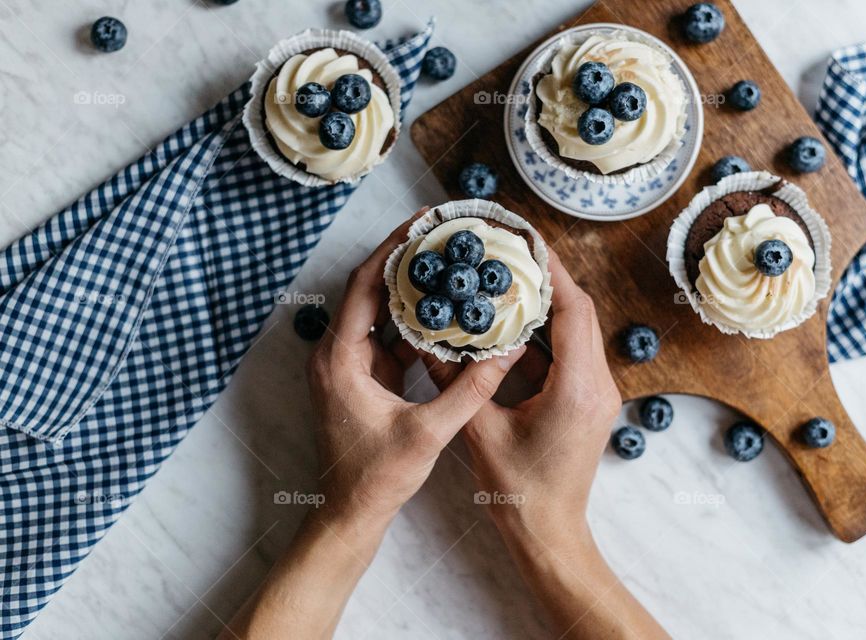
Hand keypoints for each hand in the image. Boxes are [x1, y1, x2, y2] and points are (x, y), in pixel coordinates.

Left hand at [306, 215, 525, 527]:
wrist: (349, 513)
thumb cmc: (376, 478)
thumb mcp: (429, 432)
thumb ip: (470, 390)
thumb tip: (507, 350)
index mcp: (340, 359)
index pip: (363, 285)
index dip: (392, 249)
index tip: (421, 223)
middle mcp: (337, 354)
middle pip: (370, 290)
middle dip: (406, 261)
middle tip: (442, 234)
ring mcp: (349, 365)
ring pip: (380, 312)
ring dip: (412, 290)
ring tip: (449, 263)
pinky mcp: (362, 377)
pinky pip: (388, 337)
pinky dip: (415, 323)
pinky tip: (447, 312)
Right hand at [425, 249, 620, 544]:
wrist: (549, 533)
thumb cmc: (517, 492)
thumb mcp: (479, 433)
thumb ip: (458, 382)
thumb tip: (429, 341)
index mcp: (577, 389)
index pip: (574, 311)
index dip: (552, 271)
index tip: (527, 241)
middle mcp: (597, 386)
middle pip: (581, 314)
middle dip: (549, 280)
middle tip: (513, 252)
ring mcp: (598, 394)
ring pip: (578, 332)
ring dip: (546, 307)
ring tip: (509, 281)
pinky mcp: (589, 402)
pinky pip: (571, 354)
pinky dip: (545, 337)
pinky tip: (511, 327)